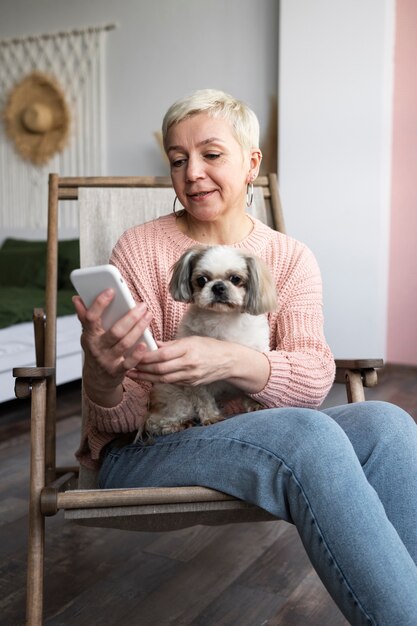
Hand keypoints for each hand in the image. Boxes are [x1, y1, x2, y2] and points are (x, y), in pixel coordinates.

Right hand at [73, 289, 153, 405]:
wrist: (97, 379)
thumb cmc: (96, 350)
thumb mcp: (88, 334)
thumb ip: (85, 316)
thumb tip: (77, 298)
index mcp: (89, 335)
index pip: (91, 318)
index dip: (100, 303)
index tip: (112, 290)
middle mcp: (96, 348)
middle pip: (115, 331)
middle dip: (131, 317)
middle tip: (142, 305)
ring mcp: (107, 360)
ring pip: (125, 344)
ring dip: (139, 329)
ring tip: (148, 316)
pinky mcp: (117, 371)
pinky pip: (129, 363)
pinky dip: (137, 354)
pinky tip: (145, 344)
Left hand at [127, 335, 269, 394]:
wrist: (230, 362)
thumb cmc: (210, 347)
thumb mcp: (192, 340)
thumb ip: (171, 344)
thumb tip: (153, 344)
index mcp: (188, 350)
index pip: (162, 355)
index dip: (145, 356)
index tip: (132, 353)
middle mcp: (189, 365)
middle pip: (160, 369)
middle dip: (141, 369)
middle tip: (126, 365)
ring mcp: (190, 376)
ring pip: (163, 379)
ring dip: (145, 377)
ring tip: (131, 374)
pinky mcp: (190, 384)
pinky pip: (170, 382)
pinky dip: (157, 380)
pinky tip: (146, 378)